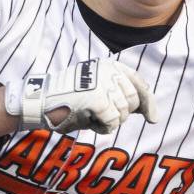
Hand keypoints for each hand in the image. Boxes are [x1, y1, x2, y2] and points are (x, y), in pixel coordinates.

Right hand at [5, 59, 158, 134]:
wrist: (40, 102)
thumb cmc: (67, 101)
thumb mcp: (96, 90)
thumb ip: (118, 94)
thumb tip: (146, 109)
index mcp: (108, 65)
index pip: (137, 82)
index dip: (148, 102)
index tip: (152, 118)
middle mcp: (108, 71)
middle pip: (133, 100)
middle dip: (122, 115)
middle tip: (101, 116)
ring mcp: (103, 84)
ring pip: (123, 114)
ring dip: (109, 122)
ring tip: (90, 116)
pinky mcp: (97, 99)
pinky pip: (113, 122)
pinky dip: (103, 128)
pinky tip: (88, 122)